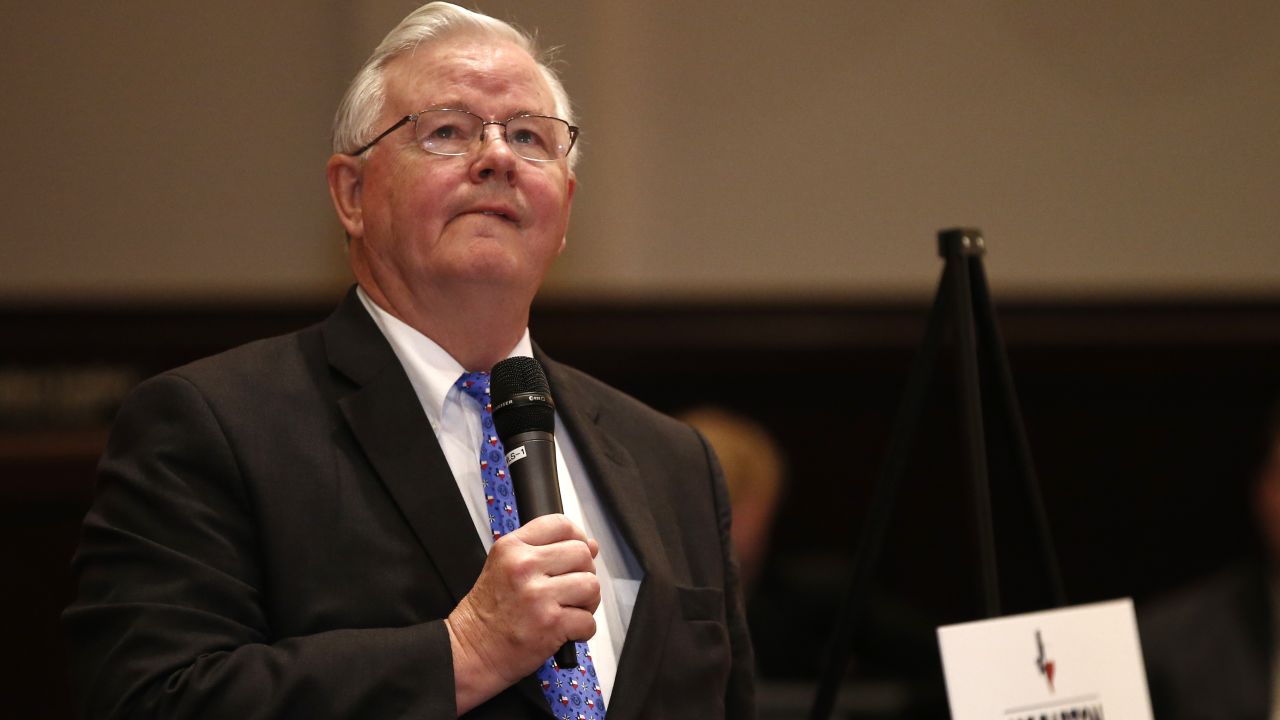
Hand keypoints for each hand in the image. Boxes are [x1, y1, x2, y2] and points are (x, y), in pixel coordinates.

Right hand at [446, 514, 599, 712]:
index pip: (560, 524)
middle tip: (571, 590)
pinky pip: (588, 621)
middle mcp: (524, 567)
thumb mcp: (505, 568)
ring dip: (587, 602)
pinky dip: (582, 630)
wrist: (470, 651)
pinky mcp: (551, 624)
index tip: (576, 554)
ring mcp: (538, 595)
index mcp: (512, 547)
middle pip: (581, 554)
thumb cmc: (488, 613)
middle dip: (584, 573)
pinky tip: (565, 631)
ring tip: (570, 610)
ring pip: (591, 585)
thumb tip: (590, 545)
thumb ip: (545, 552)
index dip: (577, 538)